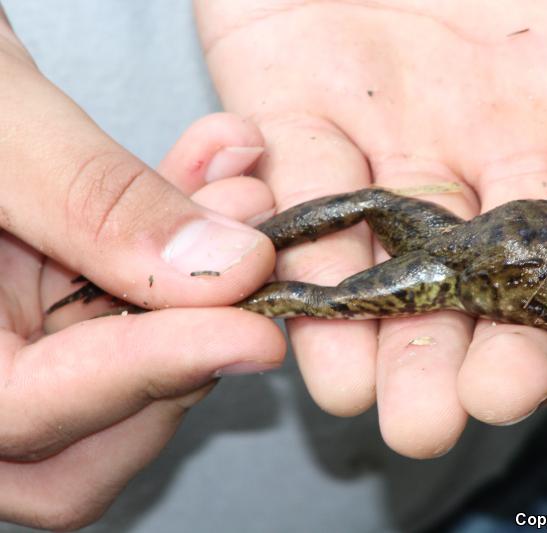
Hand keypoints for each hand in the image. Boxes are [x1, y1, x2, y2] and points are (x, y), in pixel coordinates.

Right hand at [0, 17, 283, 528]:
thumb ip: (94, 198)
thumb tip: (228, 267)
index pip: (24, 410)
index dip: (149, 376)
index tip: (253, 334)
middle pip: (79, 443)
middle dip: (186, 359)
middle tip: (247, 270)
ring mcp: (3, 340)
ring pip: (122, 382)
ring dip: (204, 299)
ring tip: (240, 196)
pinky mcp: (41, 304)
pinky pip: (128, 314)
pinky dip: (182, 257)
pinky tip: (214, 182)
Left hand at [195, 0, 546, 455]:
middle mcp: (502, 132)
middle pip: (512, 269)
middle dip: (498, 349)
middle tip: (478, 409)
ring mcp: (398, 126)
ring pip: (400, 255)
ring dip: (392, 337)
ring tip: (384, 410)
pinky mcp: (293, 106)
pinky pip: (298, 195)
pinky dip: (301, 261)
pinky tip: (306, 330)